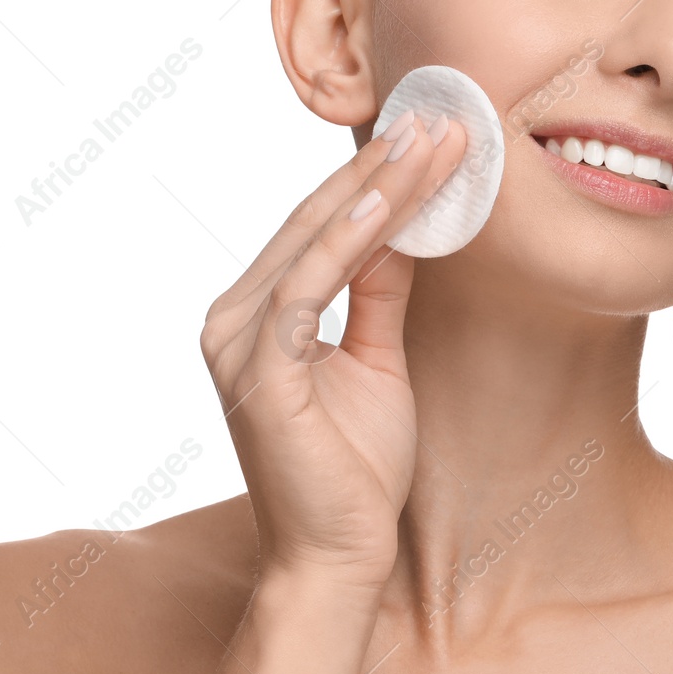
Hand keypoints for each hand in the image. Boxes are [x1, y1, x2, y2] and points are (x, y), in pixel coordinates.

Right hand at [200, 109, 465, 588]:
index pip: (318, 227)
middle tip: (439, 118)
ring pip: (315, 241)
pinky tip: (391, 202)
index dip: (374, 177)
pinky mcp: (259, 371)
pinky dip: (350, 240)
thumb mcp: (377, 358)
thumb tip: (404, 224)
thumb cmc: (355, 467)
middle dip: (382, 167)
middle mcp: (233, 318)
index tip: (430, 134)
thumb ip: (379, 291)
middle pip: (315, 221)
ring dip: (379, 188)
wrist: (340, 555)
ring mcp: (237, 343)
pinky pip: (309, 288)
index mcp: (255, 314)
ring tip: (431, 143)